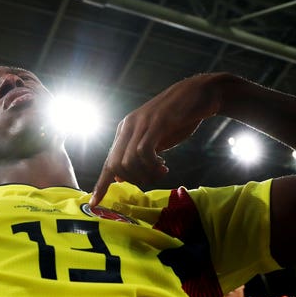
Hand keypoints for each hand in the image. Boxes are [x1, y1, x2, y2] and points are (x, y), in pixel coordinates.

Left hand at [90, 73, 222, 205]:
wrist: (200, 94)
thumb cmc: (179, 119)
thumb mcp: (155, 140)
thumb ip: (138, 155)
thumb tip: (120, 177)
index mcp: (125, 131)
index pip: (108, 162)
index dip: (101, 184)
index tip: (95, 203)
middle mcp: (128, 127)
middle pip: (115, 165)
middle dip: (132, 179)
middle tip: (151, 178)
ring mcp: (141, 124)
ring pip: (128, 161)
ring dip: (145, 174)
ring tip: (161, 172)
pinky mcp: (156, 123)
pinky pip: (144, 152)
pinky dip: (152, 165)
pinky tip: (163, 166)